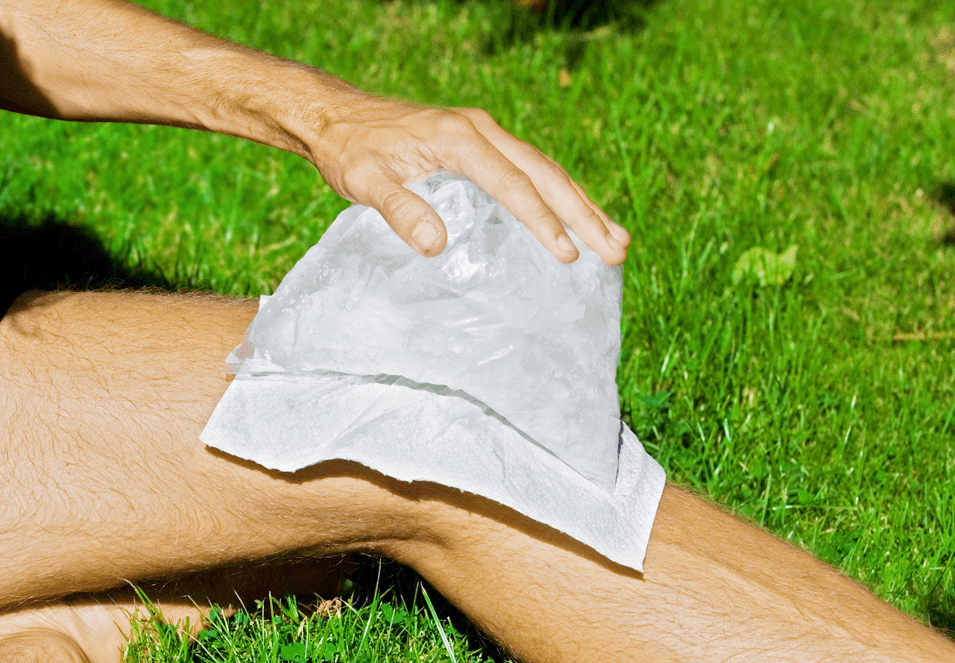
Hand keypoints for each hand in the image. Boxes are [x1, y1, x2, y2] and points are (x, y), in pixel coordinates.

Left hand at [308, 96, 630, 263]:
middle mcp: (480, 130)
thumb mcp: (364, 181)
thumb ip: (399, 209)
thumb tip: (435, 245)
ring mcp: (484, 134)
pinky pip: (529, 171)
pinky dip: (557, 196)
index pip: (512, 184)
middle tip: (617, 251)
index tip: (567, 253)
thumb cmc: (350, 151)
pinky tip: (576, 220)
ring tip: (616, 242)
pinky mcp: (480, 144)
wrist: (338, 117)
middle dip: (584, 214)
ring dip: (581, 206)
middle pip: (545, 174)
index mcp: (458, 138)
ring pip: (545, 170)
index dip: (542, 221)